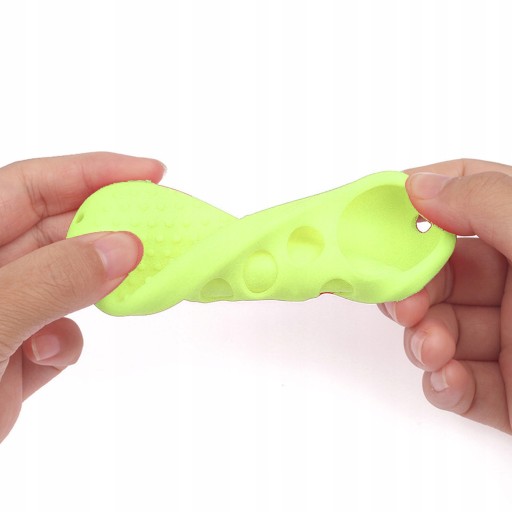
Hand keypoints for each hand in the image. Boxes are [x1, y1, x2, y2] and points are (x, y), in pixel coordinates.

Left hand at [0, 152, 164, 441]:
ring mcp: (3, 313)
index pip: (30, 185)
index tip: (149, 173)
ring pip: (68, 285)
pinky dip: (63, 344)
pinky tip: (42, 359)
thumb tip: (124, 247)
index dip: (91, 172)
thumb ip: (55, 279)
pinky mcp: (15, 353)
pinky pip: (61, 334)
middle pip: (58, 232)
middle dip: (108, 233)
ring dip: (91, 294)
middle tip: (159, 229)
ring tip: (119, 296)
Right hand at [378, 159, 511, 433]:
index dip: (419, 201)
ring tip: (433, 349)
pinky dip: (442, 382)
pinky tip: (449, 379)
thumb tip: (419, 182)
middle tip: (404, 300)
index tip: (377, 215)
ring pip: (439, 327)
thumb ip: (488, 203)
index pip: (466, 200)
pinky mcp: (507, 393)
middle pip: (440, 272)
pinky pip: (455, 381)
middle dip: (413, 286)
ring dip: (423, 338)